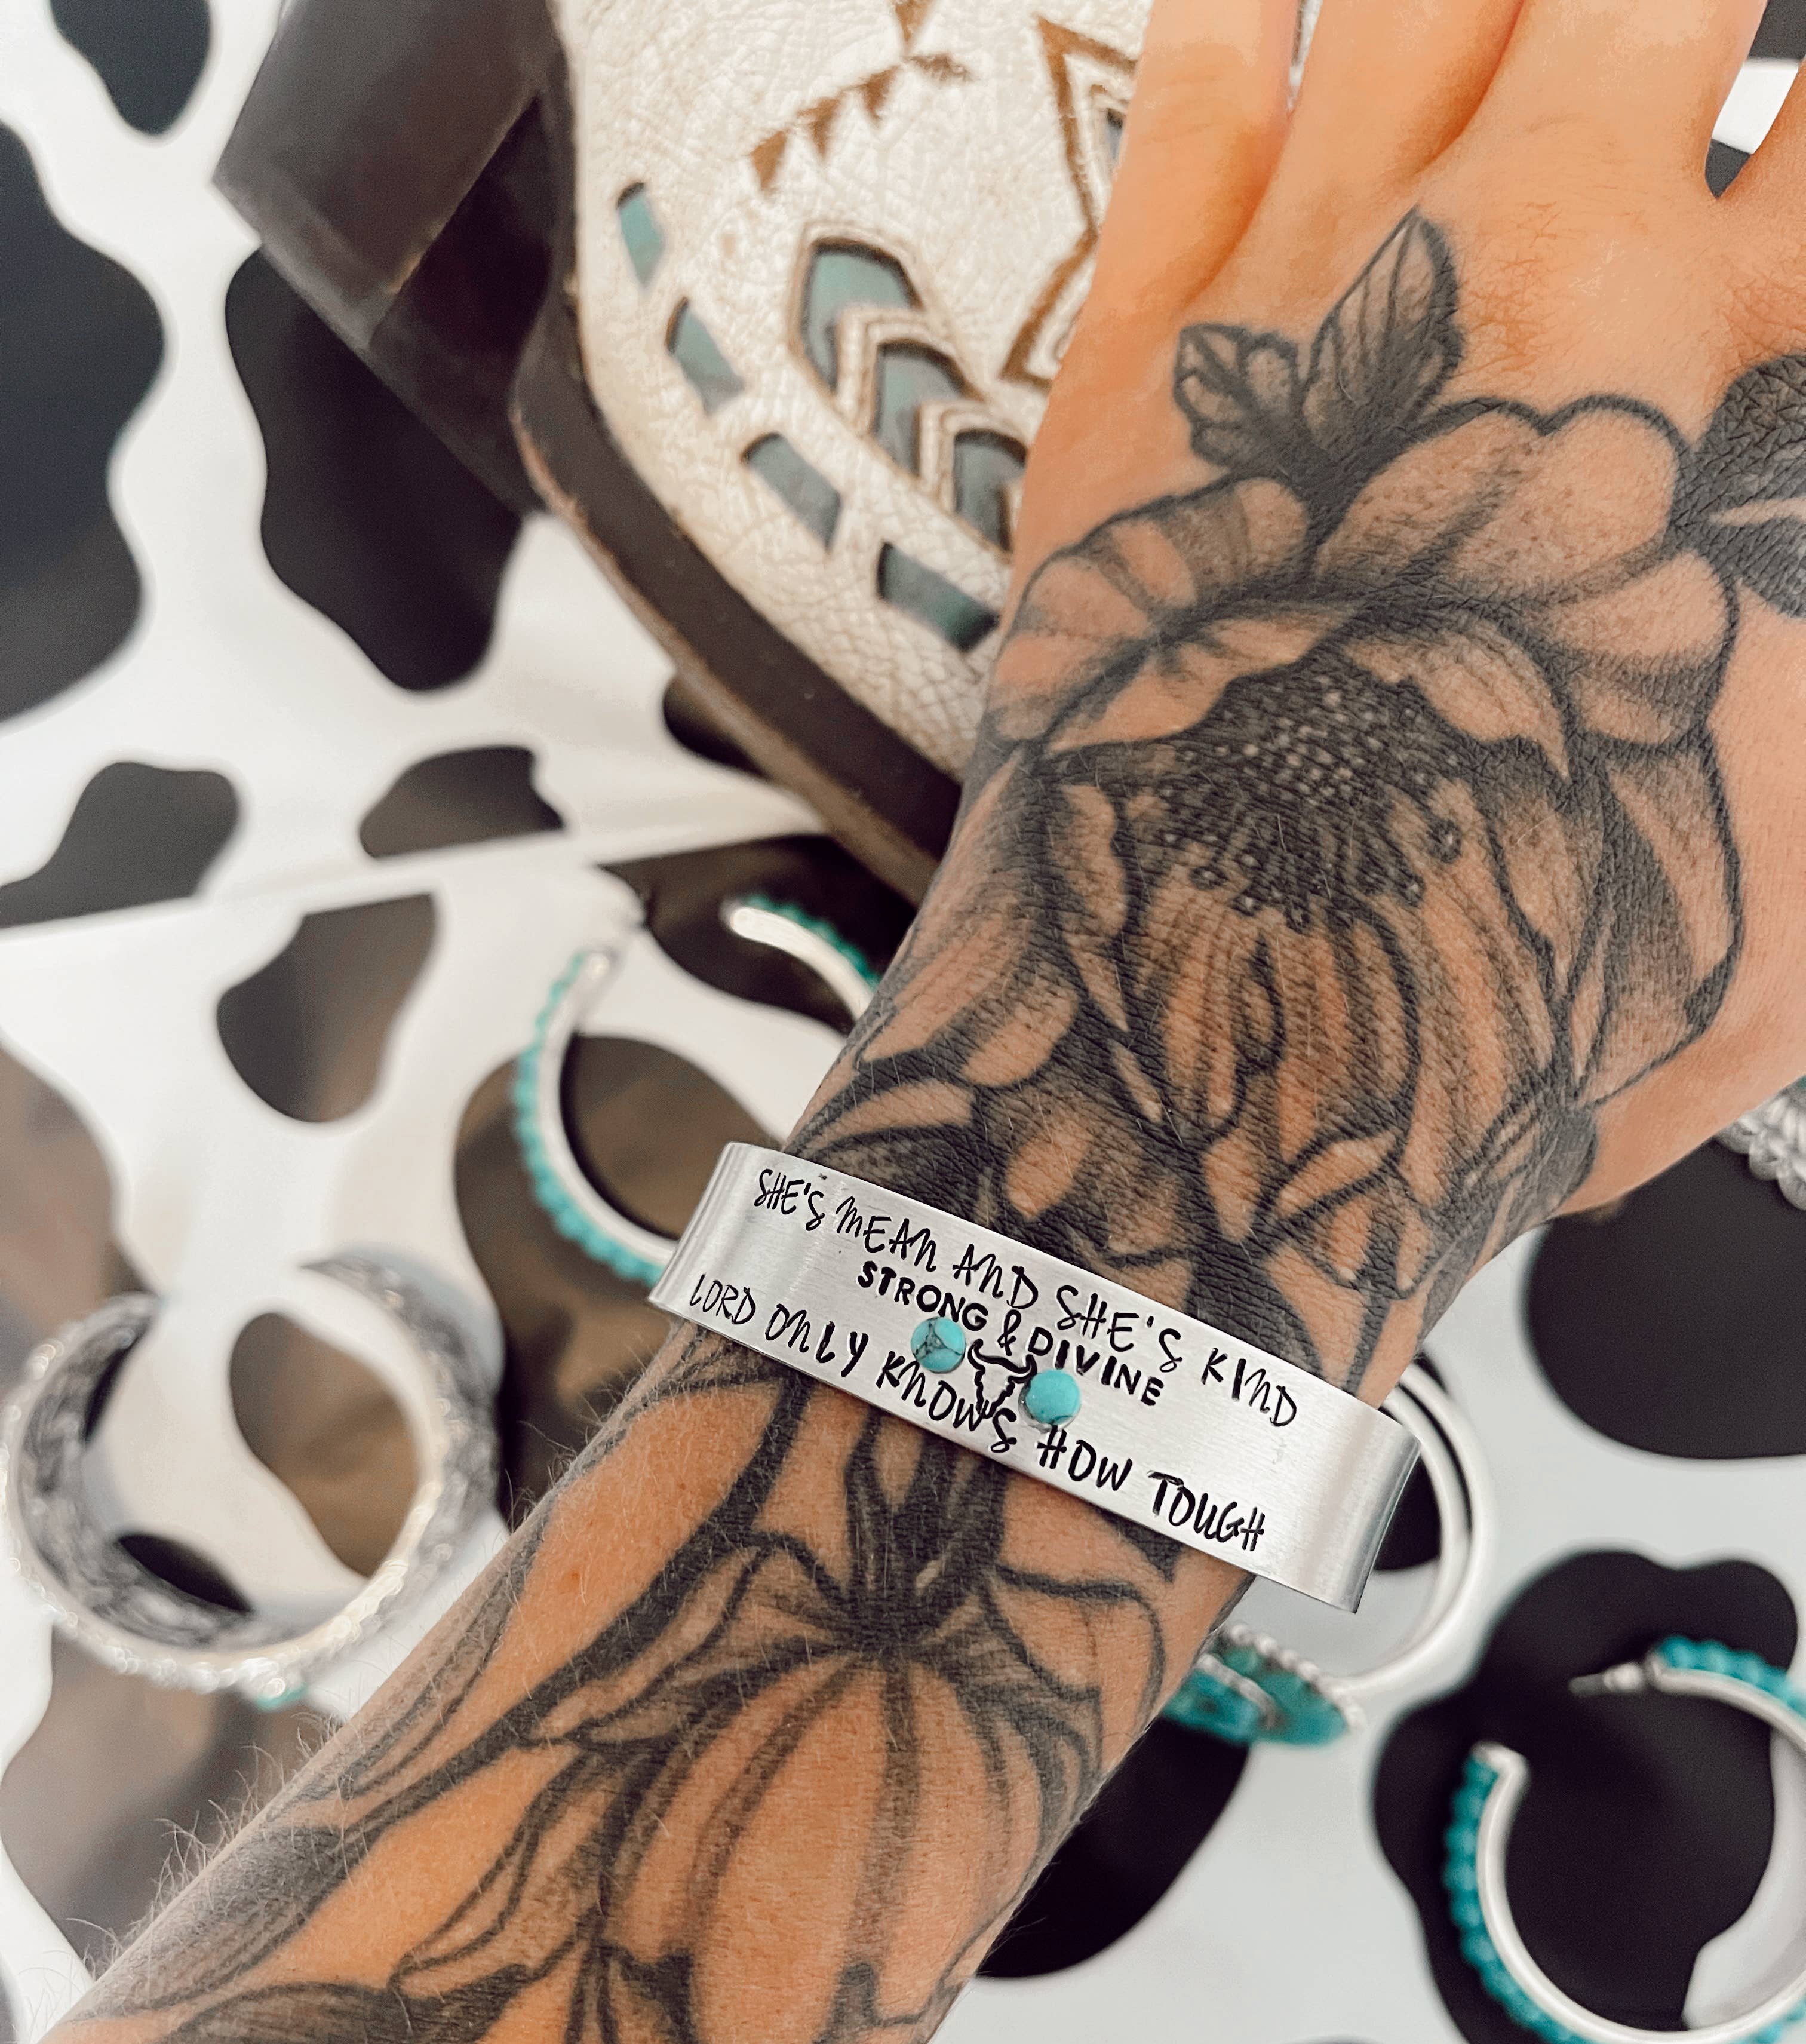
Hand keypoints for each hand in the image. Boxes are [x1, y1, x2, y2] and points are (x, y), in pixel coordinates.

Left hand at [802, 0, 1805, 1393]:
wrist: (1233, 1027)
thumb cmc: (1509, 967)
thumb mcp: (1803, 851)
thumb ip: (1795, 668)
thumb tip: (1764, 559)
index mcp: (1717, 404)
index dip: (1797, 145)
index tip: (1779, 175)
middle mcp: (1526, 298)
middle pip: (1644, 5)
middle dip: (1672, 16)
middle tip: (1680, 47)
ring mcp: (1317, 304)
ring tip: (1550, 10)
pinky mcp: (1141, 365)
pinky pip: (1199, 102)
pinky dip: (1247, 18)